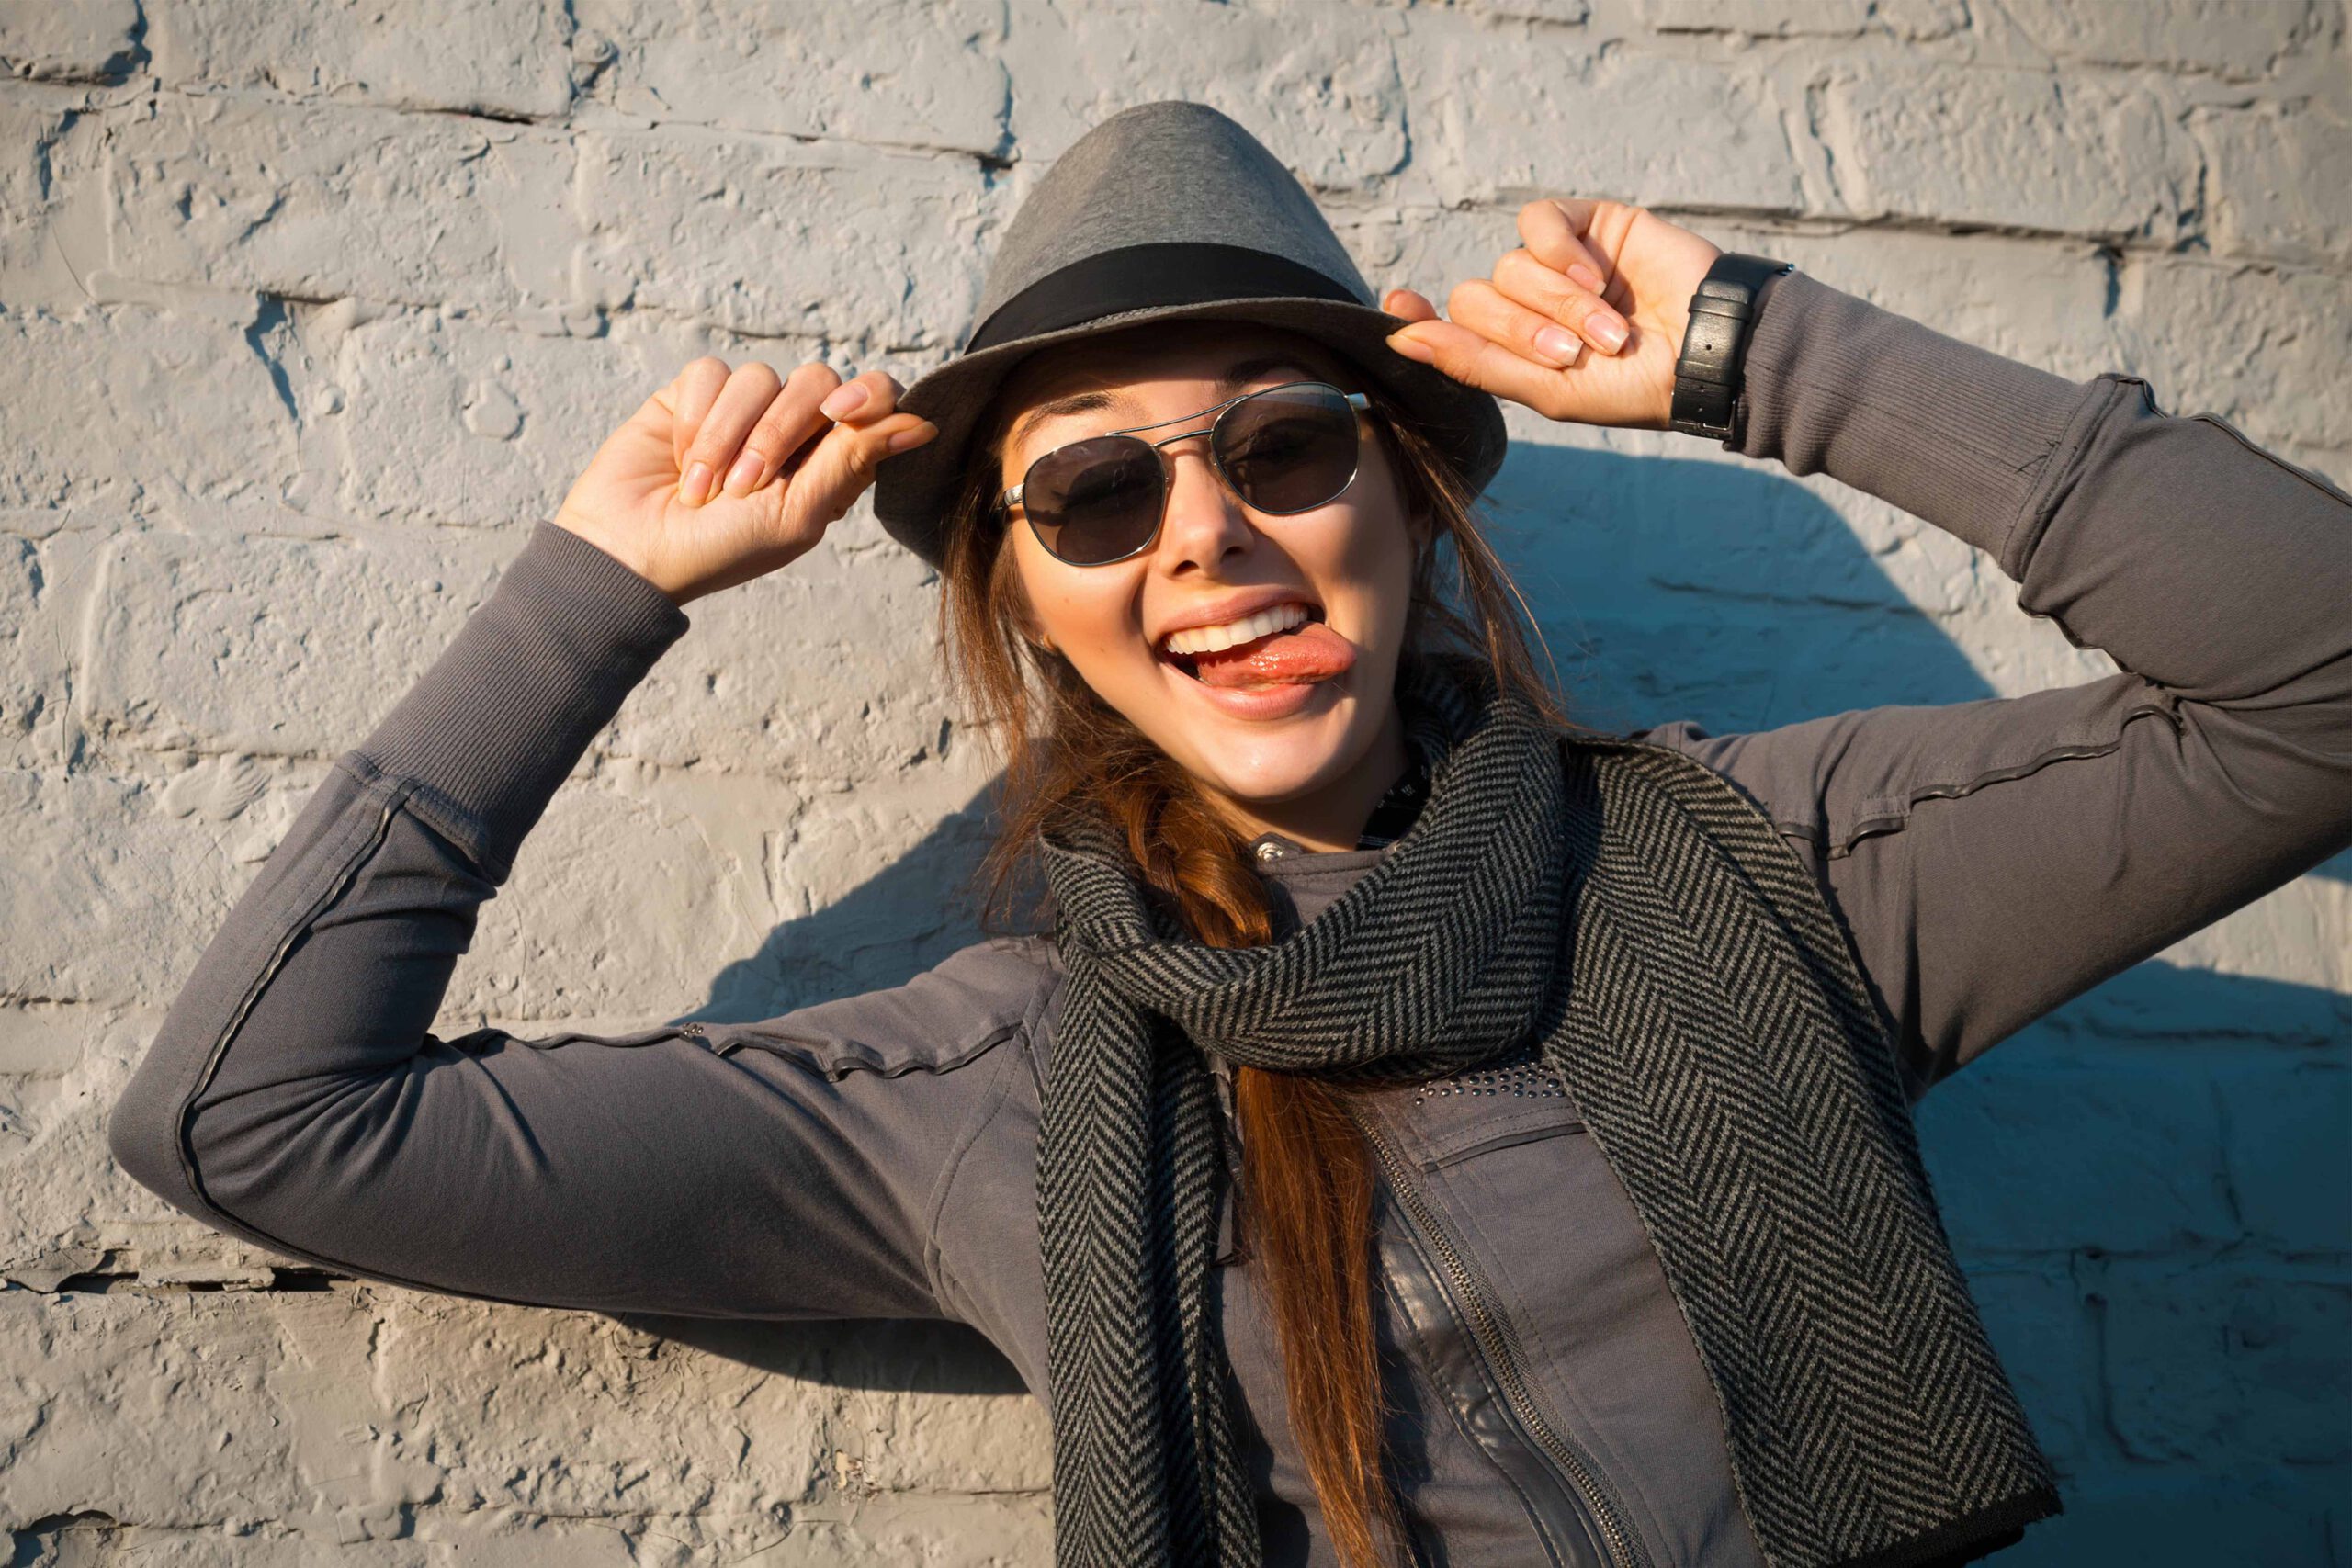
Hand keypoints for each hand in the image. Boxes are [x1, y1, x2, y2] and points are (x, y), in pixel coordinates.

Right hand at [551, 357, 937, 605]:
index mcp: (830, 462)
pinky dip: (696, 420)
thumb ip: (854, 460)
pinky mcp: (693, 395)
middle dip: (781, 430)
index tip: (842, 413)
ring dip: (730, 436)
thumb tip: (926, 422)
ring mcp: (742, 410)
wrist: (634, 553)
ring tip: (704, 488)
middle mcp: (792, 430)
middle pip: (817, 380)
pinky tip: (680, 459)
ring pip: (759, 377)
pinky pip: (710, 373)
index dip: (868, 394)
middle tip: (748, 485)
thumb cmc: (722, 549)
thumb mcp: (796, 514)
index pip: (874, 400)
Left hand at [1382, 198, 1720, 430]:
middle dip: (1521, 330)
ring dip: (1557, 301)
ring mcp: (1553, 264)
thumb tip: (1397, 341)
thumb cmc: (1632, 386)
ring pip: (1510, 266)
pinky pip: (1538, 222)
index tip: (1398, 305)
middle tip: (1572, 352)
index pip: (1445, 326)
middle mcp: (1525, 306)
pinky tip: (1595, 274)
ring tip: (1608, 326)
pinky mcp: (1584, 225)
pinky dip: (1558, 251)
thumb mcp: (1548, 390)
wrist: (1706, 352)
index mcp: (1511, 350)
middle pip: (1476, 299)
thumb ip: (1474, 363)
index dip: (1418, 317)